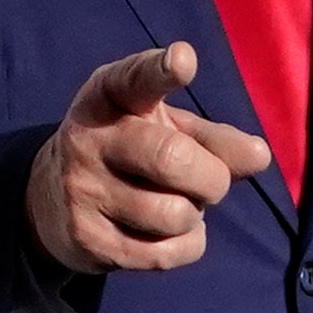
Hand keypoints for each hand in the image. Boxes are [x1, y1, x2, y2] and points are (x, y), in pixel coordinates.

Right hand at [30, 41, 273, 274]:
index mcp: (108, 97)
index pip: (134, 80)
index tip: (184, 59)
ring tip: (179, 206)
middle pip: (173, 159)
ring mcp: (82, 191)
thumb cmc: (130, 153)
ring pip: (175, 214)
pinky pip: (165, 253)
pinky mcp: (88, 240)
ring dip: (195, 215)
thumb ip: (215, 139)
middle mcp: (89, 139)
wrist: (53, 202)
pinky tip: (171, 234)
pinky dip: (187, 245)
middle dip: (212, 178)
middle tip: (213, 182)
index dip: (160, 70)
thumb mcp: (166, 130)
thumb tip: (260, 156)